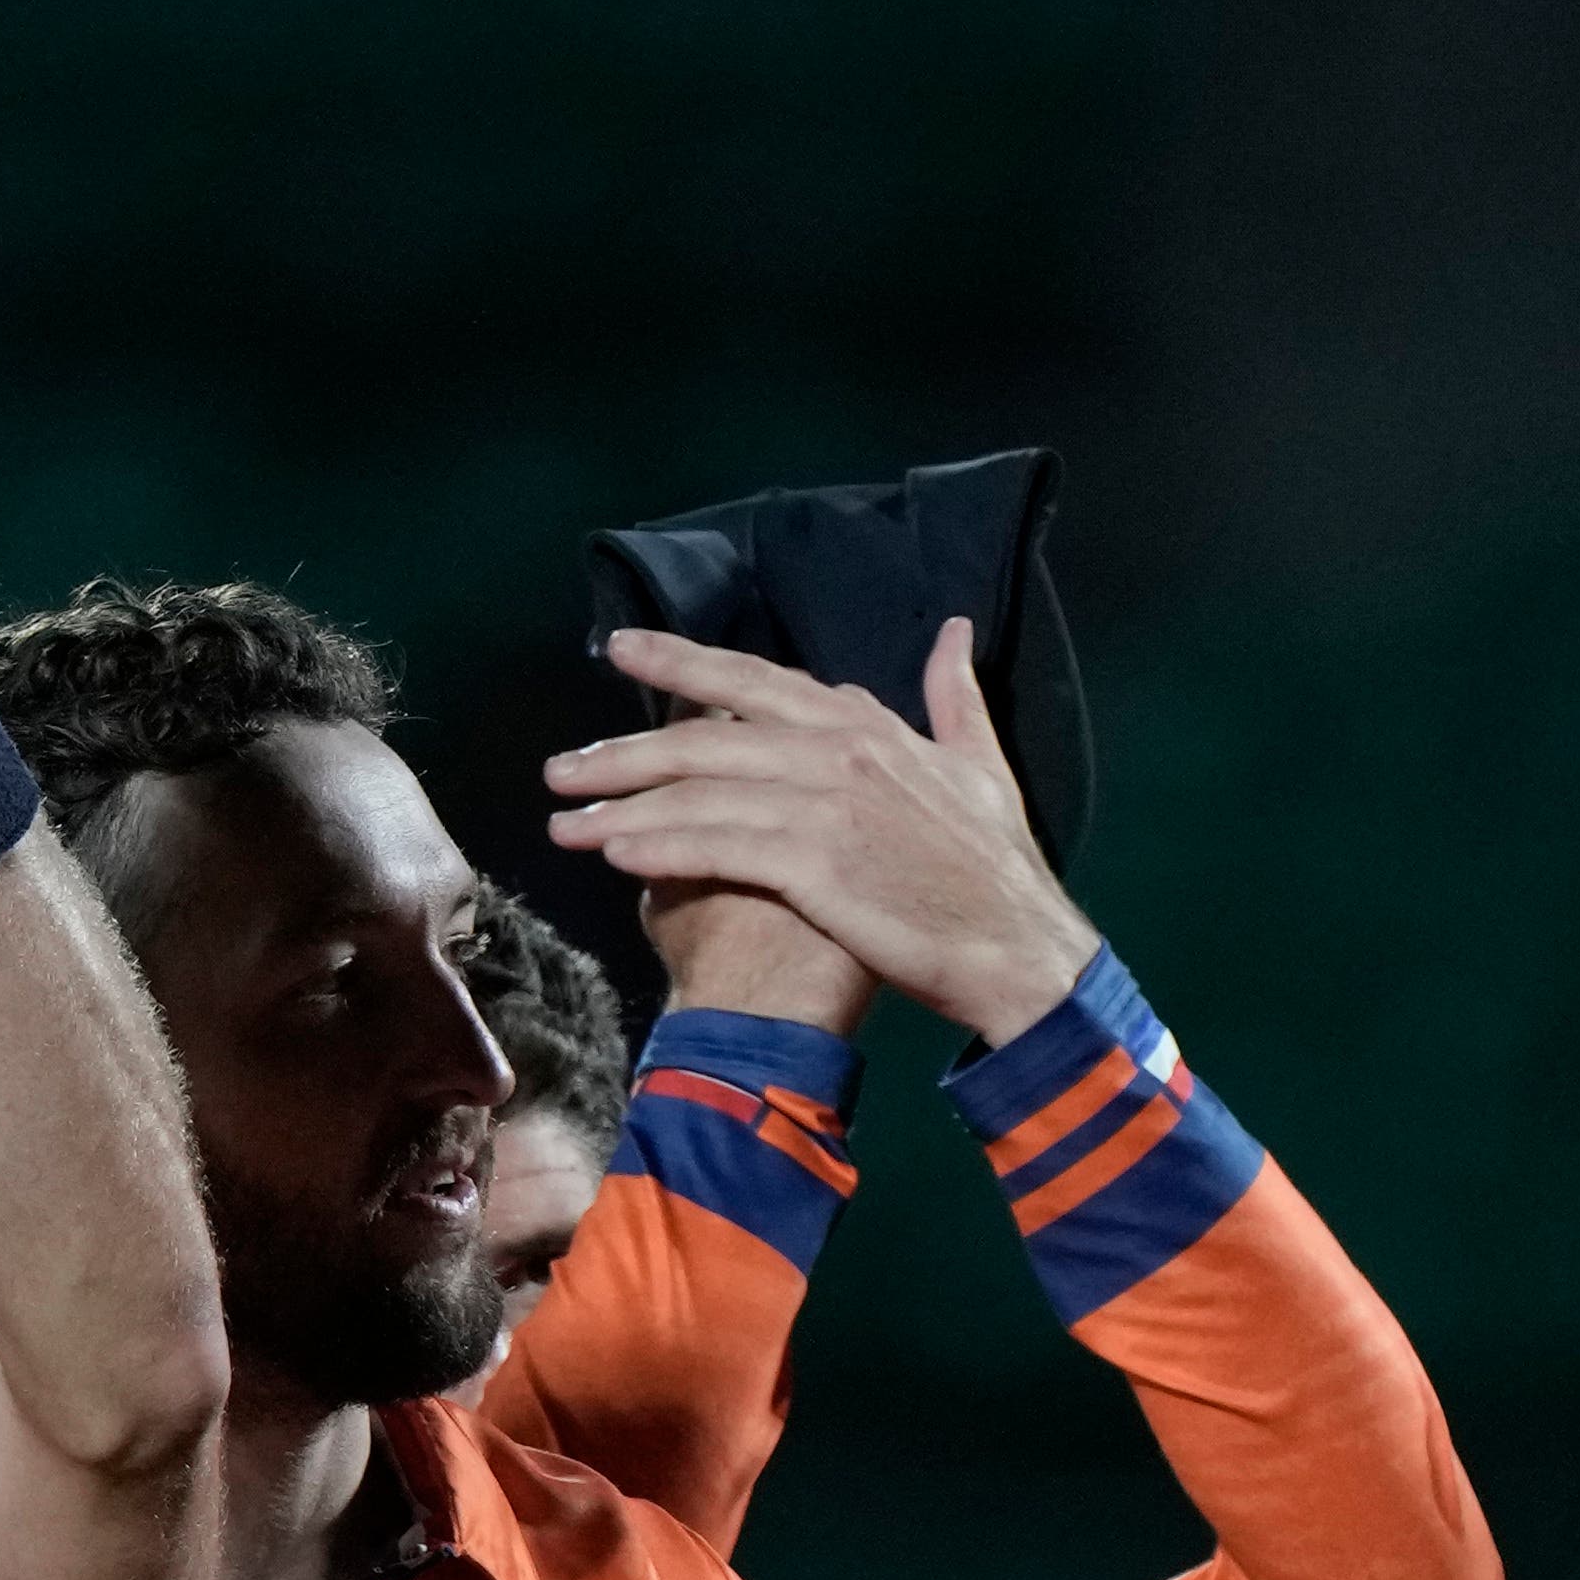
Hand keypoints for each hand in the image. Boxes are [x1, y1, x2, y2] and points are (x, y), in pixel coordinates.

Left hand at [540, 621, 1095, 1048]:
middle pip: (706, 735)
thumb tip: (950, 632)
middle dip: (624, 749)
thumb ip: (952, 697)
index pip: (755, 681)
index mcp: (866, 726)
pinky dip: (660, 847)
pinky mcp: (816, 864)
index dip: (683, 662)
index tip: (621, 649)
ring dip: (621, 809)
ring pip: (699, 793)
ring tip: (562, 824)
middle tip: (560, 766)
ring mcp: (826, 805)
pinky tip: (613, 854)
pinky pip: (717, 848)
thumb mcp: (979, 764)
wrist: (1019, 946)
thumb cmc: (993, 866)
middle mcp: (839, 752)